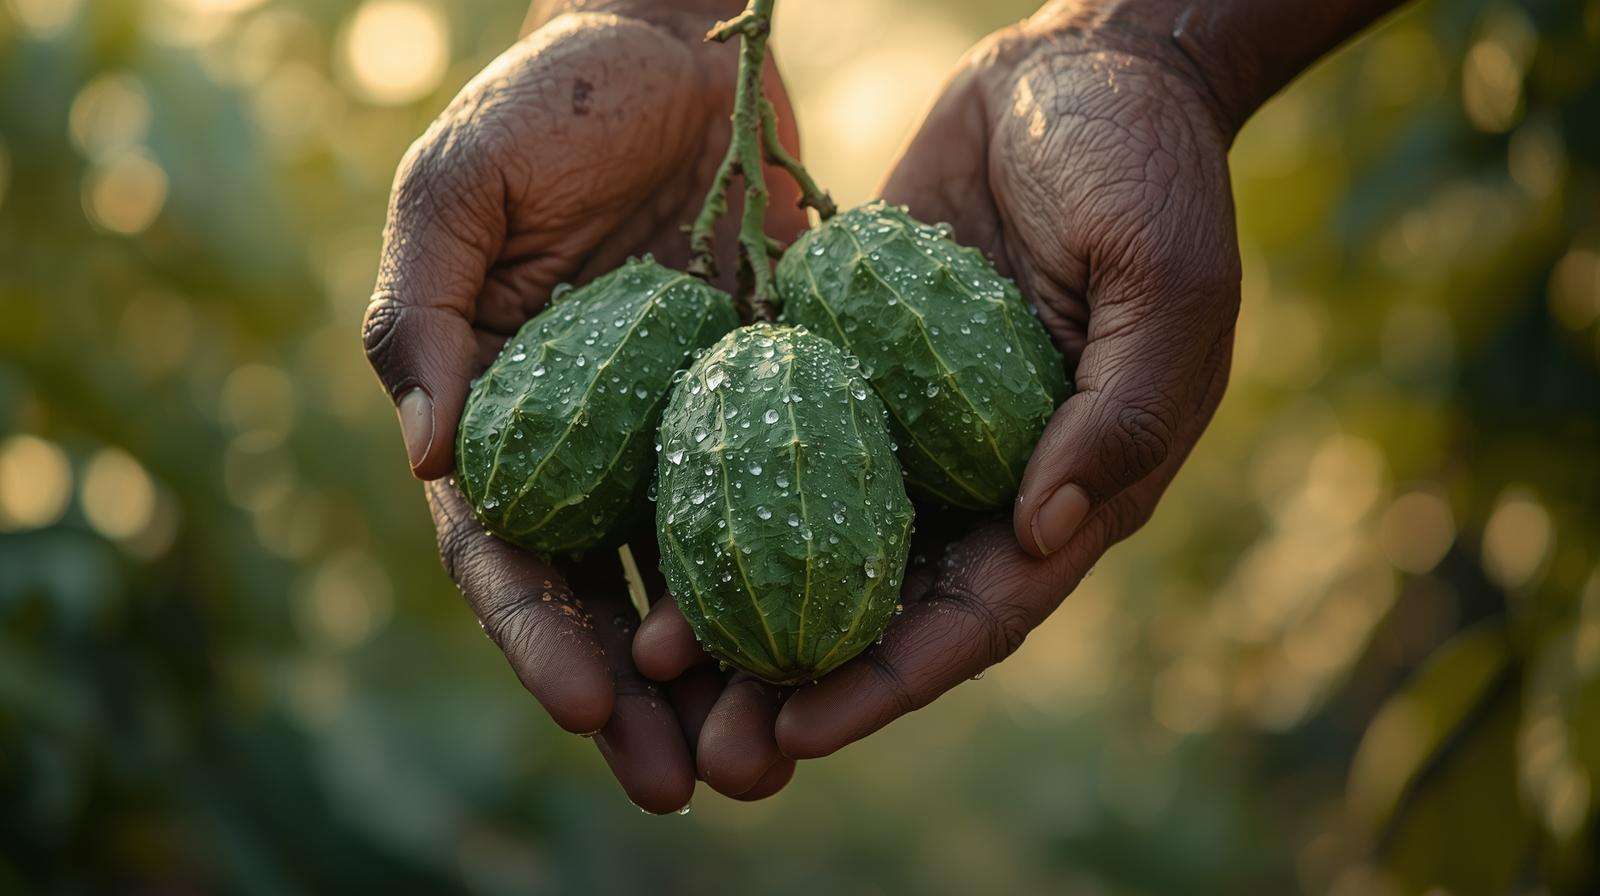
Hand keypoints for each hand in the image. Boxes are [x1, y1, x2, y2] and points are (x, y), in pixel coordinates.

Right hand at [361, 2, 805, 811]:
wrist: (683, 45)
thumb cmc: (552, 98)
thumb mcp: (461, 184)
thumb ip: (423, 313)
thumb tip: (428, 466)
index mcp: (497, 412)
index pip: (506, 554)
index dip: (537, 635)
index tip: (587, 707)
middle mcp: (586, 445)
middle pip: (601, 599)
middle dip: (633, 701)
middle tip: (679, 786)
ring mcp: (677, 432)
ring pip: (694, 578)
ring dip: (721, 677)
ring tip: (761, 760)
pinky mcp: (765, 404)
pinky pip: (784, 504)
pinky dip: (800, 582)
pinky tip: (837, 649)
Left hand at [633, 10, 1240, 768]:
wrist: (1079, 69)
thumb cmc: (1144, 169)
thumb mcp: (1161, 279)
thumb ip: (1119, 409)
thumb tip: (1042, 534)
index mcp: (1072, 484)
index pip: (978, 612)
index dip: (893, 679)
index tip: (805, 727)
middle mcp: (984, 475)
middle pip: (883, 604)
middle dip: (801, 678)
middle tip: (709, 744)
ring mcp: (913, 421)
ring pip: (819, 539)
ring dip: (743, 607)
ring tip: (653, 664)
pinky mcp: (856, 360)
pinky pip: (786, 437)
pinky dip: (724, 490)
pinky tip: (648, 528)